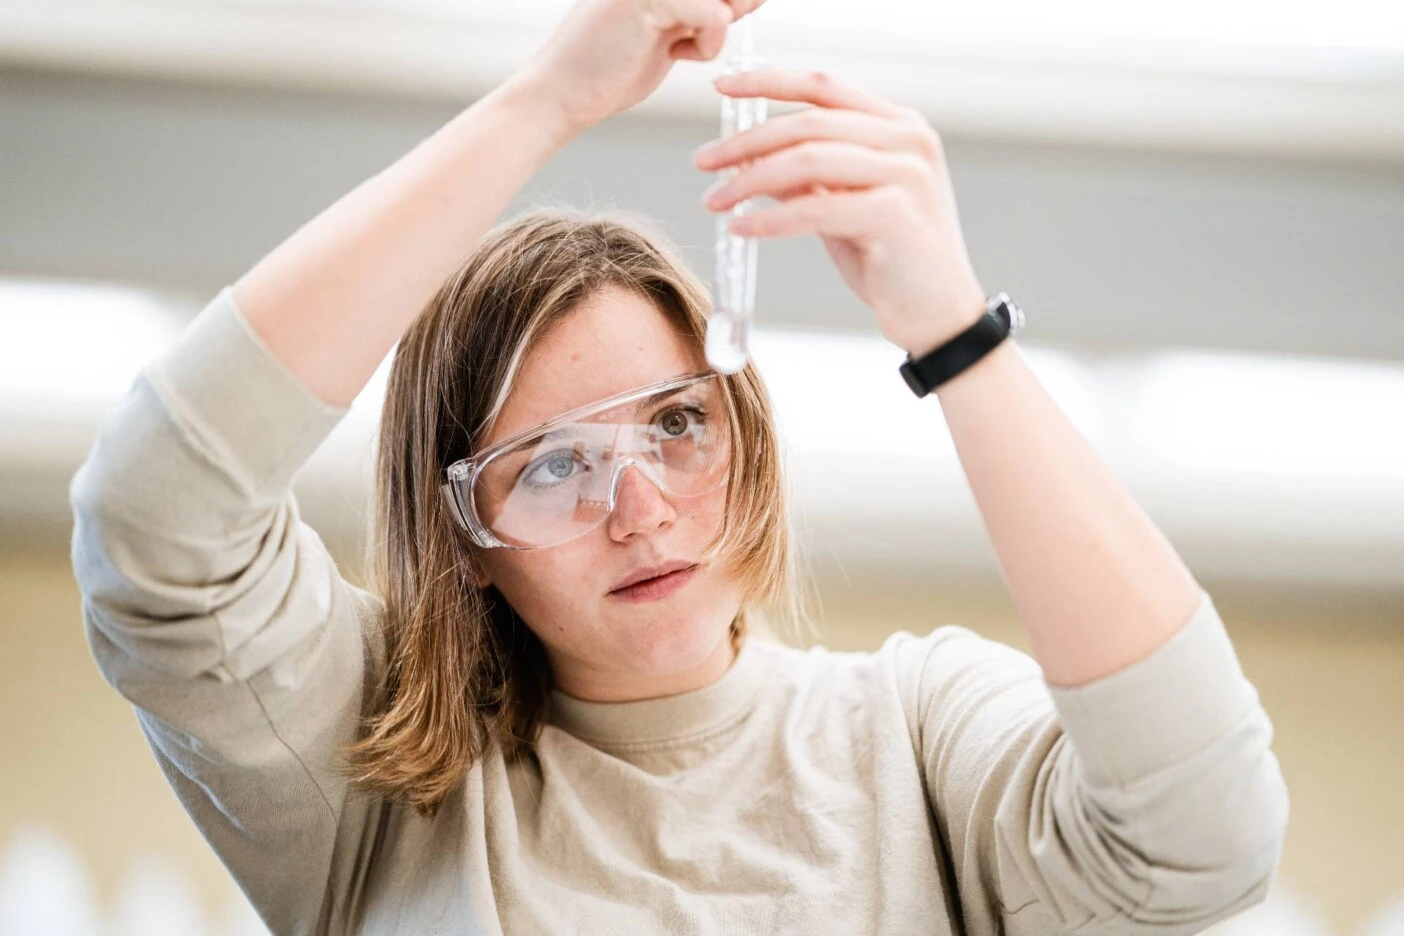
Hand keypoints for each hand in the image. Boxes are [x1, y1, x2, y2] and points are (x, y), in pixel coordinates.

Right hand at [522, 0, 764, 134]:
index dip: (736, 2)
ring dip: (717, 27)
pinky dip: (707, 45)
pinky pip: (715, 16)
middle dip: (732, 7)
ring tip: (682, 43)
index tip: (707, 23)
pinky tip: (676, 52)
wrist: (563, 92)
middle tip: (696, 32)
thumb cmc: (610, 65)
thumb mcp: (671, 28)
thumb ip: (707, 8)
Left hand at [695, 69, 987, 355]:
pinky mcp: (895, 214)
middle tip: (704, 161)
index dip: (769, 82)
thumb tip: (747, 157)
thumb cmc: (891, 260)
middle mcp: (909, 140)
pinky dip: (771, 218)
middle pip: (810, 123)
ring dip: (751, 179)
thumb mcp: (841, 208)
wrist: (938, 316)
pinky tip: (742, 229)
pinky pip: (816, 208)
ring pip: (809, 160)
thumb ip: (805, 178)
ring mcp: (907, 173)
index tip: (723, 88)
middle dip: (748, 140)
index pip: (825, 87)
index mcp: (899, 126)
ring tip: (716, 201)